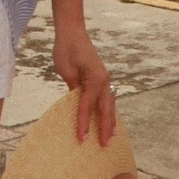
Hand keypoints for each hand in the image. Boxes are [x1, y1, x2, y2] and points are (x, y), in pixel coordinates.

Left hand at [53, 25, 114, 145]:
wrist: (72, 32)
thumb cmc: (66, 49)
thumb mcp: (66, 70)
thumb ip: (73, 88)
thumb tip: (77, 104)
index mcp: (95, 79)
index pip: (88, 106)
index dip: (84, 123)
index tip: (82, 139)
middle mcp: (104, 80)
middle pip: (106, 109)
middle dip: (106, 128)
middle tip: (105, 145)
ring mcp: (105, 79)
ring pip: (110, 104)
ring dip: (111, 121)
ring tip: (112, 137)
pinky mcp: (101, 78)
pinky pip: (107, 98)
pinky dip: (108, 110)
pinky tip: (108, 119)